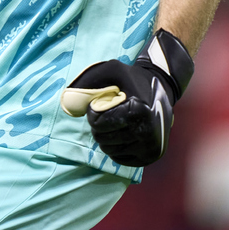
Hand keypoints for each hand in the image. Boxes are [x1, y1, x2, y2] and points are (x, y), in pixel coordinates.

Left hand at [60, 29, 193, 166]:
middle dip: (99, 126)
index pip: (99, 122)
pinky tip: (124, 133)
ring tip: (116, 122)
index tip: (100, 104)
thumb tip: (67, 101)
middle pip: (103, 138)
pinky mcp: (151, 157)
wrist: (161, 90)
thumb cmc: (131, 80)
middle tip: (108, 113)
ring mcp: (150, 147)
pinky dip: (116, 147)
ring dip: (106, 137)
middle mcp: (147, 132)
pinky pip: (120, 159)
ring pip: (109, 150)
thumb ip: (88, 82)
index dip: (94, 113)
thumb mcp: (111, 70)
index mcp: (138, 110)